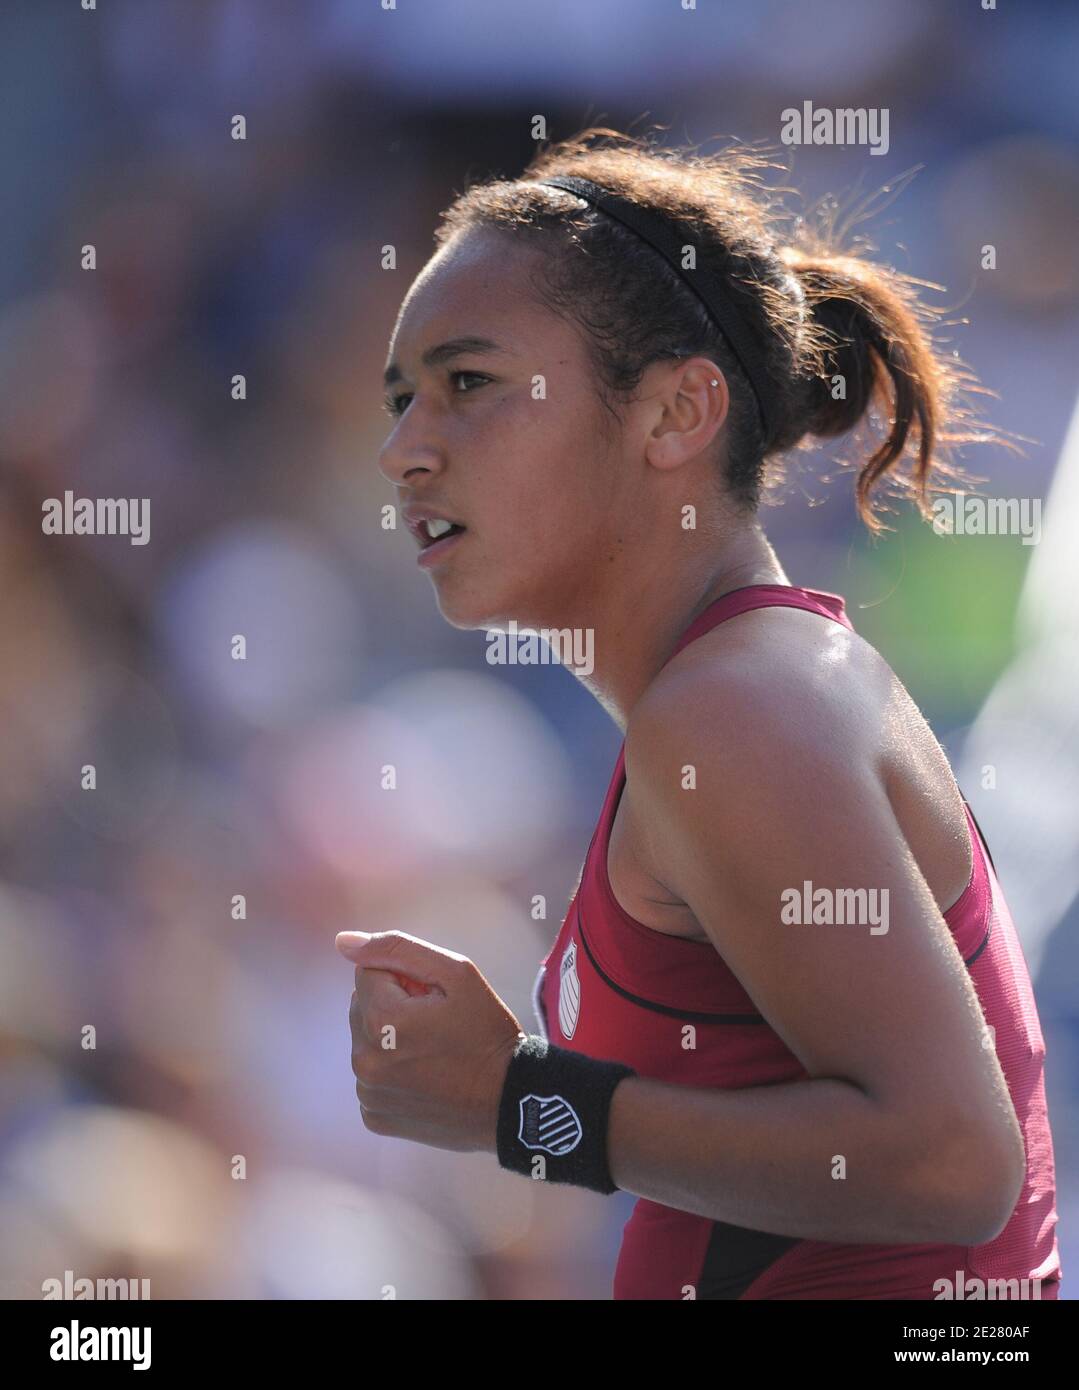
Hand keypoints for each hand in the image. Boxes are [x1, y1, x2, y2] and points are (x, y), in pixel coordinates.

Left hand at [335, 929, 525, 1153]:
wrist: (511, 1101)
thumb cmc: (487, 1032)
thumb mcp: (456, 974)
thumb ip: (397, 949)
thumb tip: (343, 941)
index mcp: (381, 1020)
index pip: (367, 972)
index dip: (403, 979)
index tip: (433, 998)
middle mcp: (364, 1059)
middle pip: (362, 1006)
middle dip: (391, 1006)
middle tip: (435, 1024)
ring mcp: (367, 1093)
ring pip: (365, 1042)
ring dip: (389, 1039)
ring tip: (432, 1052)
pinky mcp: (373, 1116)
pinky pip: (370, 1076)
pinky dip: (391, 1072)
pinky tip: (424, 1077)